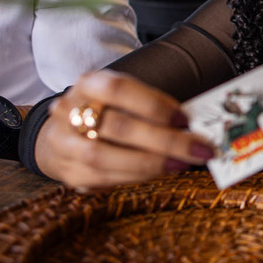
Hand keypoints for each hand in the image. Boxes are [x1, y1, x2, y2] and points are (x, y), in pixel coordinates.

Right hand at [34, 69, 215, 188]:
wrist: (63, 135)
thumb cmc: (106, 112)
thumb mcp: (124, 99)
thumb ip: (151, 109)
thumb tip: (191, 127)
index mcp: (88, 84)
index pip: (119, 89)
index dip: (154, 104)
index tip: (185, 119)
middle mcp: (70, 111)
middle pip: (118, 126)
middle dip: (165, 140)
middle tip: (199, 148)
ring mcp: (64, 143)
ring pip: (106, 157)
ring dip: (151, 163)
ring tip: (182, 163)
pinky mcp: (69, 172)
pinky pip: (105, 178)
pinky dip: (138, 176)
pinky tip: (161, 172)